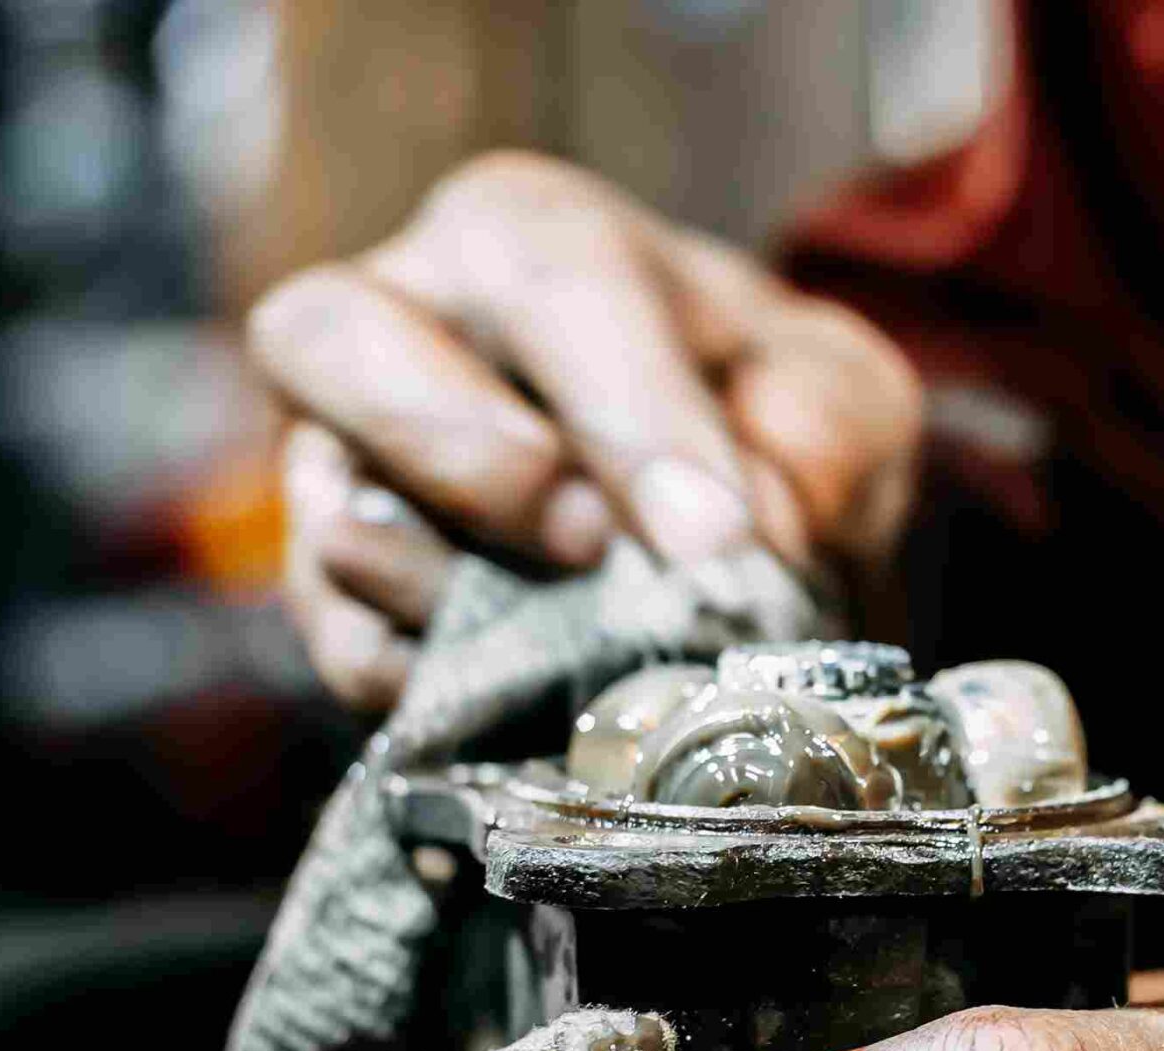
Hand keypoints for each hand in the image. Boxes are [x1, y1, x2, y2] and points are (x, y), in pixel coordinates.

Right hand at [247, 152, 922, 708]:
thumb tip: (754, 527)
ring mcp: (340, 464)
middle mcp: (395, 322)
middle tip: (590, 549)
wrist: (729, 529)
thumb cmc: (764, 424)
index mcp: (529, 239)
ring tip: (576, 639)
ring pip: (326, 516)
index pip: (548, 278)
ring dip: (459, 598)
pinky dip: (440, 690)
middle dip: (467, 455)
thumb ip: (823, 433)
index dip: (629, 413)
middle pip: (329, 337)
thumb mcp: (837, 398)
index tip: (716, 535)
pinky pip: (342, 650)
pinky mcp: (334, 599)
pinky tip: (536, 697)